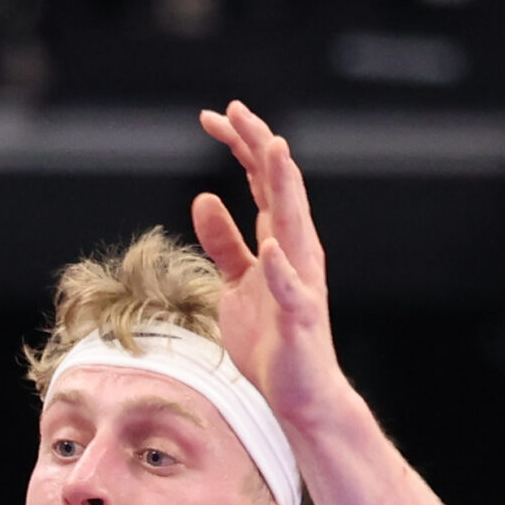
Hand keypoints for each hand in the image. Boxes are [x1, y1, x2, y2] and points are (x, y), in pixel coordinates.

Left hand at [190, 100, 349, 431]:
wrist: (297, 393)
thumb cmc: (271, 340)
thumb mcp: (236, 283)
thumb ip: (224, 242)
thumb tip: (203, 200)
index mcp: (280, 239)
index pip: (262, 181)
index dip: (241, 146)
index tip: (214, 117)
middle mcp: (296, 251)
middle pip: (280, 188)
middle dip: (259, 147)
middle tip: (235, 111)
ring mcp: (301, 283)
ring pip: (295, 225)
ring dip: (284, 187)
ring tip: (272, 150)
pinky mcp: (299, 319)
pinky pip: (292, 291)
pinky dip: (281, 269)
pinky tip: (270, 248)